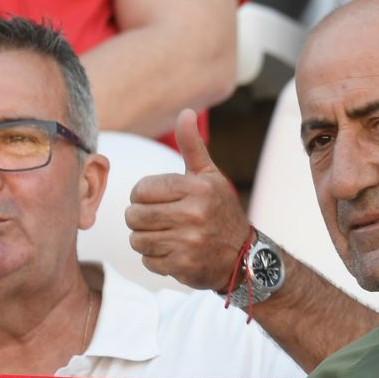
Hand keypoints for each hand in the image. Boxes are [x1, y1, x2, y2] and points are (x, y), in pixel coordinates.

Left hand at [125, 108, 252, 290]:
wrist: (244, 257)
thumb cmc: (220, 211)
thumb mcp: (210, 176)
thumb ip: (192, 146)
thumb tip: (186, 112)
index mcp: (197, 188)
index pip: (141, 189)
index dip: (143, 196)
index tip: (158, 201)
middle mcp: (193, 214)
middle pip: (134, 215)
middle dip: (141, 219)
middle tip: (158, 221)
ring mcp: (188, 242)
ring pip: (137, 239)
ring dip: (146, 240)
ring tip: (165, 237)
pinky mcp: (184, 265)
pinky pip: (148, 261)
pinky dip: (155, 259)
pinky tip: (173, 253)